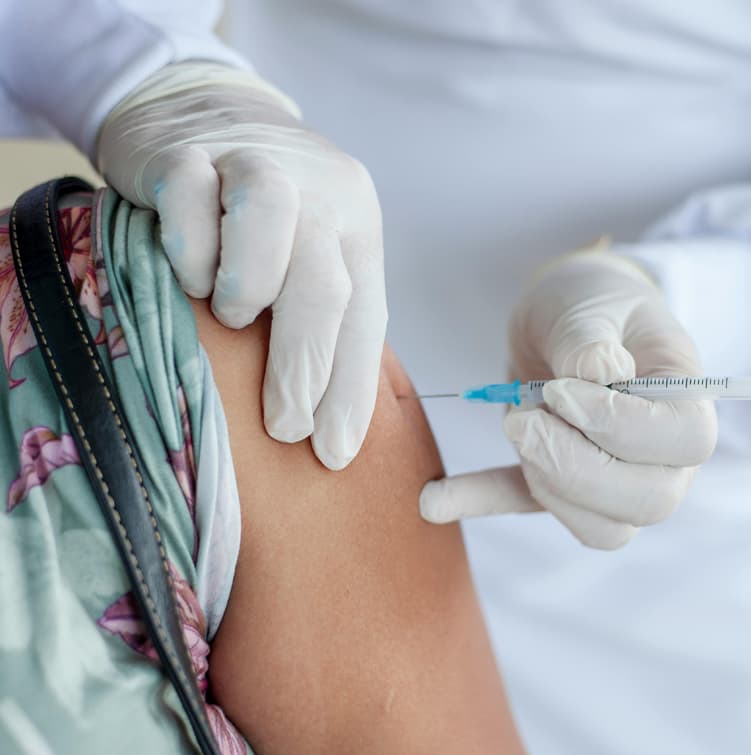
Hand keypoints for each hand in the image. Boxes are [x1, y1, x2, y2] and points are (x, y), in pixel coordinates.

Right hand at [97, 62, 386, 469]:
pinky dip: (190, 251)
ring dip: (249, 290)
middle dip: (306, 370)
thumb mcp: (308, 253)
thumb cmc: (258, 214)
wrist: (201, 108)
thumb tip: (323, 421)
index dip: (351, 391)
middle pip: (324, 285)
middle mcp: (319, 191)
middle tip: (284, 427)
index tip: (335, 453)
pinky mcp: (187, 151)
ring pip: (268, 225)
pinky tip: (189, 274)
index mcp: (356, 225)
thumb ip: (322, 314)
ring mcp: (254, 162)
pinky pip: (190, 202)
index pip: (365, 318)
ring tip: (233, 318)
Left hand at [420, 244, 717, 548]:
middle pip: (646, 501)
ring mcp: (616, 479)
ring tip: (513, 423)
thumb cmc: (594, 302)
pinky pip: (528, 507)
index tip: (561, 390)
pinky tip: (434, 499)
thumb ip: (590, 339)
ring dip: (544, 484)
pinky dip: (482, 502)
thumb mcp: (589, 303)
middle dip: (573, 466)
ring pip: (601, 528)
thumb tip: (598, 374)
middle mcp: (663, 455)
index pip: (686, 441)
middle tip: (522, 417)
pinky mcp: (560, 483)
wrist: (568, 317)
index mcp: (685, 400)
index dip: (621, 426)